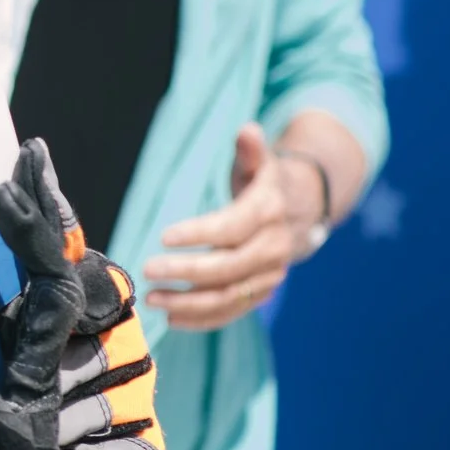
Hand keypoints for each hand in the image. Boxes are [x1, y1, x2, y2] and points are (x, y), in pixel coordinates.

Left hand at [143, 125, 315, 331]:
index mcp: (267, 212)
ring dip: (190, 303)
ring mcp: (270, 274)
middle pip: (228, 268)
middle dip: (186, 272)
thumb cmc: (265, 182)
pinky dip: (204, 319)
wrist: (301, 212)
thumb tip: (248, 130)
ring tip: (153, 299)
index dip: (199, 234)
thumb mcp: (260, 163)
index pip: (232, 227)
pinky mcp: (263, 291)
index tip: (164, 237)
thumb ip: (251, 150)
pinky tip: (173, 319)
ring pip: (230, 296)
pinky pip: (234, 310)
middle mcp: (273, 247)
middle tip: (148, 269)